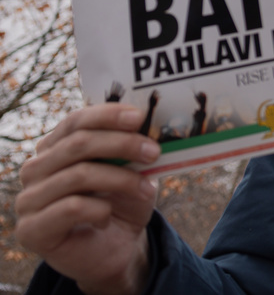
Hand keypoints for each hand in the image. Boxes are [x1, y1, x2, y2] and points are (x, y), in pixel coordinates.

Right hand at [15, 104, 160, 294]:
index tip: (140, 117)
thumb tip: (150, 125)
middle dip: (122, 144)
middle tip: (153, 152)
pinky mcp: (31, 229)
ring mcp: (29, 199)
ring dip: (122, 179)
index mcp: (55, 147)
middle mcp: (36, 169)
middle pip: (78, 144)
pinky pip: (72, 208)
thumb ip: (132, 148)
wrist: (115, 249)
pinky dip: (100, 210)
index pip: (76, 121)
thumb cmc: (121, 203)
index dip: (108, 115)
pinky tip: (108, 218)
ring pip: (79, 174)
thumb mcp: (132, 169)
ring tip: (147, 189)